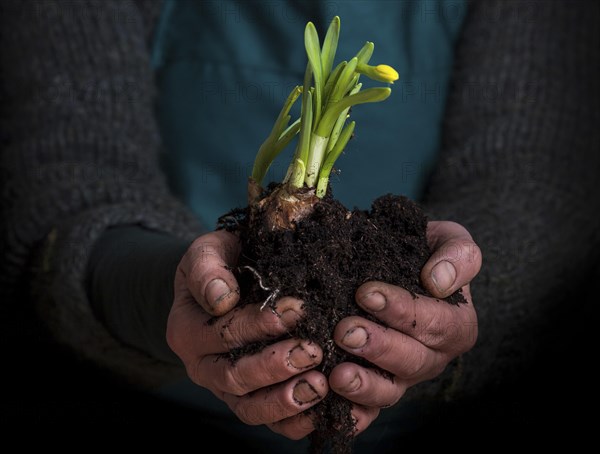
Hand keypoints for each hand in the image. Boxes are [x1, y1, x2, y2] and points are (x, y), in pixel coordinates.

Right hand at [166, 230, 326, 438]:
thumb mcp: (208, 251)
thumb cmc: (222, 262)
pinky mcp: (248, 400)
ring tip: (319, 385)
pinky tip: (322, 410)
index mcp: (187, 330)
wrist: (225, 283)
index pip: (223, 332)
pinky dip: (293, 423)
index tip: (298, 308)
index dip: (260, 324)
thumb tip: (222, 298)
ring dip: (285, 400)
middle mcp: (201, 365)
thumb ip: (209, 268)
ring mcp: (224, 388)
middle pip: (235, 377)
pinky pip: (268, 422)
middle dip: (276, 365)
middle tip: (313, 350)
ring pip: (249, 408)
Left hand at [329, 221, 480, 428]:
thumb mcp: (449, 240)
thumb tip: (439, 281)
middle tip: (345, 330)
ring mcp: (404, 375)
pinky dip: (351, 411)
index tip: (367, 293)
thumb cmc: (424, 250)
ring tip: (338, 373)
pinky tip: (328, 401)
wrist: (400, 262)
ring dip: (364, 384)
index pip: (435, 324)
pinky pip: (368, 408)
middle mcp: (433, 356)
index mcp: (456, 324)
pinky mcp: (378, 386)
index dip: (403, 311)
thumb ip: (457, 255)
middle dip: (379, 347)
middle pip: (413, 361)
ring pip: (391, 391)